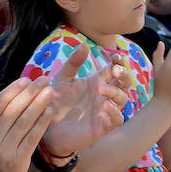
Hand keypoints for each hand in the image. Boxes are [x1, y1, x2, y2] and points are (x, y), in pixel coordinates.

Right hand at [0, 77, 54, 171]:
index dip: (13, 90)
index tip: (27, 79)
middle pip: (13, 110)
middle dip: (30, 93)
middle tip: (44, 80)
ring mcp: (4, 150)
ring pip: (24, 122)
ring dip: (39, 105)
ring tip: (50, 92)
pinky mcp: (17, 161)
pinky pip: (31, 138)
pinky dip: (41, 124)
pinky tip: (50, 112)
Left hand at [40, 44, 128, 158]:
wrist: (46, 126)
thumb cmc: (54, 102)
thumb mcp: (62, 79)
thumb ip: (73, 63)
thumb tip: (85, 45)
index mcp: (96, 82)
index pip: (115, 70)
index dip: (119, 62)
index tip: (116, 57)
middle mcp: (103, 96)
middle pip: (124, 83)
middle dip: (124, 74)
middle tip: (116, 70)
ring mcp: (105, 111)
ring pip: (123, 99)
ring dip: (116, 92)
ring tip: (100, 88)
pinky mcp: (102, 126)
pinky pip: (117, 119)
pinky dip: (115, 111)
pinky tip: (104, 105)